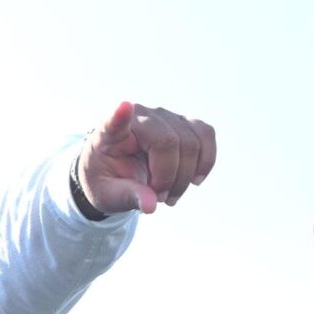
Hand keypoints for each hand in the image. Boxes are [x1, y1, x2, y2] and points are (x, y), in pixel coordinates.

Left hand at [74, 101, 217, 215]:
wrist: (117, 171)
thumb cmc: (108, 180)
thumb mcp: (109, 196)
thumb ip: (128, 197)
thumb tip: (151, 206)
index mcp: (109, 134)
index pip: (115, 122)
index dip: (120, 116)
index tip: (124, 107)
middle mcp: (139, 116)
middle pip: (169, 142)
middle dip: (169, 177)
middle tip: (158, 198)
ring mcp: (164, 116)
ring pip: (191, 142)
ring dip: (186, 176)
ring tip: (170, 194)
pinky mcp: (183, 122)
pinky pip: (205, 135)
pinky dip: (205, 161)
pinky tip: (194, 180)